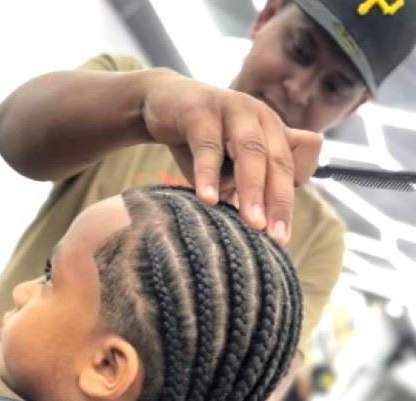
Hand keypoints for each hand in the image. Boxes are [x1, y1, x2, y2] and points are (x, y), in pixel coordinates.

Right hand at [141, 71, 321, 244]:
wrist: (162, 102)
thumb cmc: (201, 140)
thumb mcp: (228, 163)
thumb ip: (245, 186)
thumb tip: (256, 227)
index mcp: (273, 131)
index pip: (298, 164)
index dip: (290, 198)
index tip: (280, 234)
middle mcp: (261, 117)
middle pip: (278, 162)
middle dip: (279, 202)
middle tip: (277, 238)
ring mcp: (233, 109)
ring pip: (250, 152)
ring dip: (253, 190)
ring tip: (253, 223)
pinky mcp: (201, 110)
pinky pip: (208, 146)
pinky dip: (209, 174)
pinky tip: (208, 199)